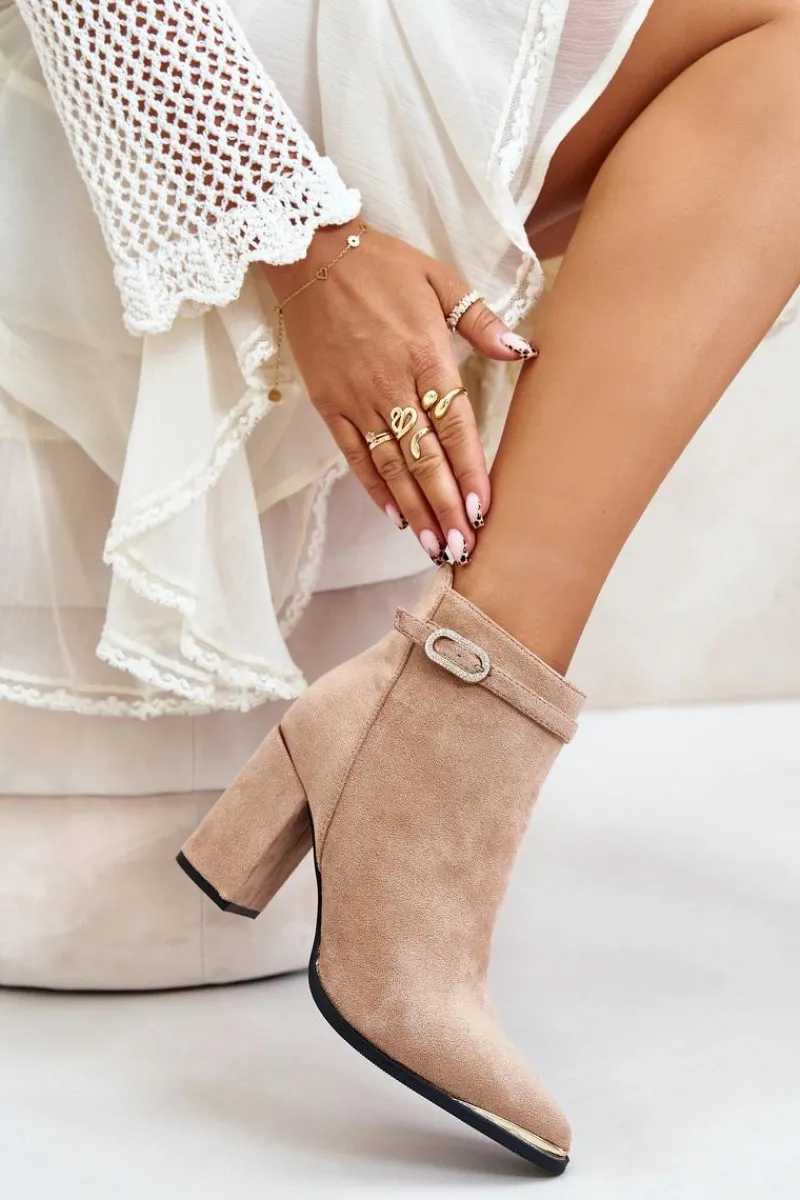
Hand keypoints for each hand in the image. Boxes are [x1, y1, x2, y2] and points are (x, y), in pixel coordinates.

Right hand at [263, 220, 536, 564]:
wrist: (308, 253)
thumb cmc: (380, 263)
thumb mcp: (439, 278)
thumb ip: (480, 320)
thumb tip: (523, 349)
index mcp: (425, 355)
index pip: (454, 425)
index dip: (469, 471)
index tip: (484, 509)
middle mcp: (391, 385)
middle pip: (424, 458)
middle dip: (445, 506)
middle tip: (463, 547)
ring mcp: (357, 399)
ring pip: (390, 465)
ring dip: (414, 508)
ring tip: (434, 545)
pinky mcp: (330, 404)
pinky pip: (355, 455)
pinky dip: (373, 487)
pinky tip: (394, 516)